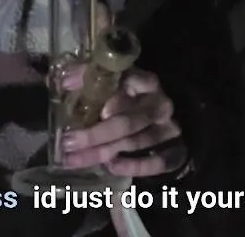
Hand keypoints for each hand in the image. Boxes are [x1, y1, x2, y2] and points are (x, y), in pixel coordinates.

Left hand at [58, 66, 187, 177]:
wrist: (162, 115)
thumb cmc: (130, 95)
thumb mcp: (113, 81)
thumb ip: (89, 77)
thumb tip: (66, 81)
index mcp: (146, 82)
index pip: (135, 84)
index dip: (119, 98)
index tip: (101, 110)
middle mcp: (160, 104)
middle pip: (130, 122)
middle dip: (96, 135)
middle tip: (68, 143)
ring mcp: (171, 128)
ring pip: (137, 142)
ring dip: (104, 153)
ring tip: (75, 159)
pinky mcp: (177, 150)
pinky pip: (159, 161)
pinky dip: (136, 166)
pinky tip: (112, 167)